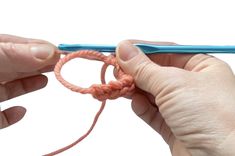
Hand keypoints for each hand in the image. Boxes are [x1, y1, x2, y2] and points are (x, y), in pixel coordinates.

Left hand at [0, 34, 59, 128]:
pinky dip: (11, 115)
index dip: (40, 48)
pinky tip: (21, 111)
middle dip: (39, 64)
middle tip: (61, 63)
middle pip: (16, 66)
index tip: (62, 53)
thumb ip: (14, 54)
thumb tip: (48, 52)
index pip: (16, 45)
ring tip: (45, 80)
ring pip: (8, 88)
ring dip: (27, 84)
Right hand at [116, 40, 234, 155]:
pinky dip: (141, 107)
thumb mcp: (173, 83)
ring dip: (134, 89)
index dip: (141, 50)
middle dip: (135, 71)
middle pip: (156, 72)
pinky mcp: (174, 126)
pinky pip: (152, 112)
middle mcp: (192, 85)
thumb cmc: (211, 115)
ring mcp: (183, 107)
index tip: (120, 48)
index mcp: (201, 67)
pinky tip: (135, 103)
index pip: (165, 51)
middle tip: (116, 70)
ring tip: (120, 86)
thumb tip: (123, 48)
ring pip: (151, 93)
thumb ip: (144, 67)